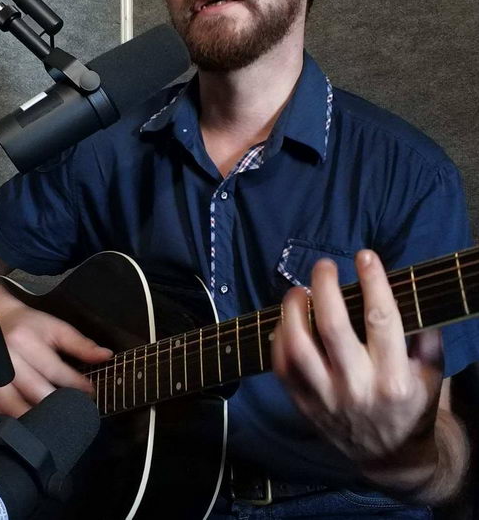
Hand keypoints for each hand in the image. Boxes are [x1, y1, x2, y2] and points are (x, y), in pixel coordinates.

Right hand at [0, 296, 111, 416]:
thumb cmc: (30, 326)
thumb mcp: (57, 328)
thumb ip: (81, 344)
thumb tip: (107, 356)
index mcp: (25, 341)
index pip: (54, 369)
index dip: (75, 384)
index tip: (91, 393)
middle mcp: (6, 360)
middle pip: (35, 391)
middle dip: (58, 404)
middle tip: (76, 412)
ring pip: (15, 406)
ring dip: (37, 418)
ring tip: (57, 423)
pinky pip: (0, 412)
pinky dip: (17, 420)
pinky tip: (33, 425)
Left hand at [272, 249, 442, 467]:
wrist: (389, 456)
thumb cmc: (411, 404)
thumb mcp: (432, 374)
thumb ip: (425, 335)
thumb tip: (407, 290)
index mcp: (394, 378)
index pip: (381, 319)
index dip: (372, 281)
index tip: (365, 256)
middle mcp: (358, 387)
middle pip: (332, 326)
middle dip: (325, 286)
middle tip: (325, 265)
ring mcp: (327, 398)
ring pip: (298, 346)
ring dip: (293, 310)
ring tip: (298, 290)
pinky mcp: (305, 405)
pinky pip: (282, 367)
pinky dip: (280, 338)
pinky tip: (287, 319)